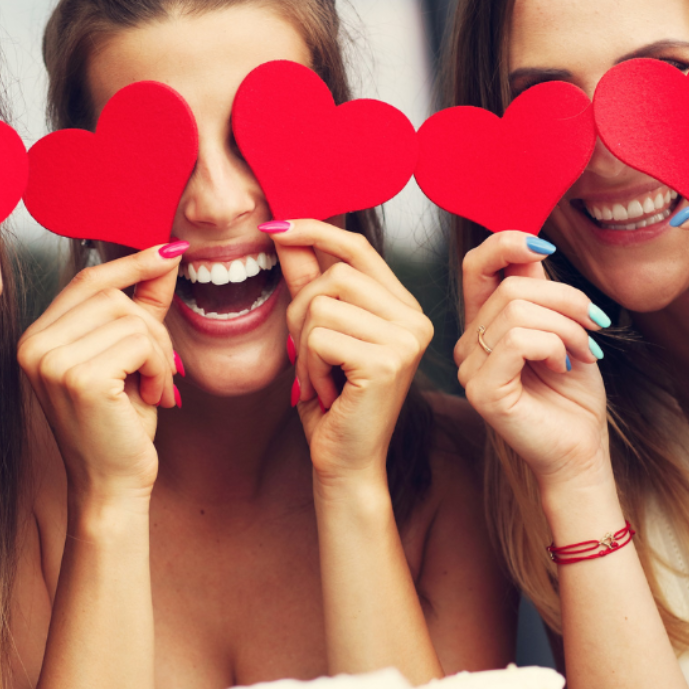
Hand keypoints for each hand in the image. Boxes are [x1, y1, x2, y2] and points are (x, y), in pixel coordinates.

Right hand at [16, 244, 181, 499]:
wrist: (111, 487)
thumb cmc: (118, 428)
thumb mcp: (128, 358)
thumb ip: (140, 307)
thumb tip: (164, 257)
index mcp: (37, 338)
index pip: (88, 280)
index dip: (132, 264)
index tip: (171, 252)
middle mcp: (34, 346)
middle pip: (114, 296)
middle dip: (153, 328)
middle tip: (162, 370)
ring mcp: (52, 362)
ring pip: (131, 318)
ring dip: (160, 352)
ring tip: (155, 386)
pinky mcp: (80, 378)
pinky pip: (141, 342)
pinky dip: (160, 367)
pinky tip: (153, 397)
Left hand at [264, 220, 432, 485]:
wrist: (344, 461)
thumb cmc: (331, 401)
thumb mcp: (316, 334)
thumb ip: (306, 283)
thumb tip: (285, 233)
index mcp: (402, 307)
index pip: (358, 248)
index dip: (315, 231)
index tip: (274, 227)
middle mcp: (414, 319)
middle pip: (334, 274)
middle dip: (300, 311)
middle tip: (307, 356)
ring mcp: (406, 339)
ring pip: (322, 305)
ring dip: (303, 345)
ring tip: (320, 377)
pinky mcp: (387, 361)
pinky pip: (320, 337)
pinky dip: (308, 366)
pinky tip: (326, 391)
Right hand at [453, 231, 610, 490]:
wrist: (581, 448)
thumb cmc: (573, 393)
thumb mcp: (562, 327)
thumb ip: (540, 290)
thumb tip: (531, 243)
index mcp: (484, 325)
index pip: (476, 266)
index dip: (506, 243)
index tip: (545, 246)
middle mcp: (468, 344)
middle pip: (512, 287)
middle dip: (567, 301)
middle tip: (594, 330)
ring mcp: (469, 369)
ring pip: (517, 311)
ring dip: (567, 328)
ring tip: (583, 354)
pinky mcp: (481, 391)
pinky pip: (517, 341)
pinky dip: (553, 347)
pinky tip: (563, 367)